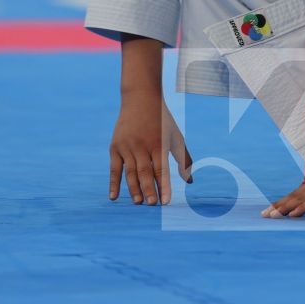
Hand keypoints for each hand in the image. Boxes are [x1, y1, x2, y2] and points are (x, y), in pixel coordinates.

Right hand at [108, 89, 192, 204]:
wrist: (140, 98)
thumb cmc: (162, 120)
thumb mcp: (176, 137)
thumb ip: (183, 159)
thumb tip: (190, 182)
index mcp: (159, 144)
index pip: (162, 169)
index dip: (164, 186)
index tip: (165, 202)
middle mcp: (143, 146)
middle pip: (146, 172)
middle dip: (149, 189)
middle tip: (152, 205)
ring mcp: (127, 146)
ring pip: (130, 172)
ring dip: (134, 188)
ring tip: (138, 203)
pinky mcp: (115, 147)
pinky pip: (114, 168)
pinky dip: (113, 183)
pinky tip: (114, 197)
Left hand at [262, 127, 304, 217]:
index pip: (303, 193)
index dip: (290, 202)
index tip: (277, 208)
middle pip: (296, 195)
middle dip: (280, 206)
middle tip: (264, 215)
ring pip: (301, 198)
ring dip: (285, 208)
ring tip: (270, 216)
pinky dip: (302, 208)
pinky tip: (292, 215)